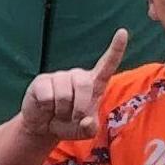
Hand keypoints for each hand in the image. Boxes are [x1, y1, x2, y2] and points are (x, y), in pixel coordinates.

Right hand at [18, 26, 128, 145]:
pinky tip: (46, 107)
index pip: (108, 64)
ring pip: (64, 93)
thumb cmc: (69, 125)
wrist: (43, 128)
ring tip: (58, 112)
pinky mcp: (42, 81)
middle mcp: (77, 76)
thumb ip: (91, 129)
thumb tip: (86, 120)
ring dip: (62, 111)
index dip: (115, 49)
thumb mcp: (84, 131)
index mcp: (94, 84)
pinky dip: (48, 108)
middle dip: (79, 107)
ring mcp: (59, 76)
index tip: (123, 32)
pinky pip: (48, 96)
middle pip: (83, 84)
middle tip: (73, 117)